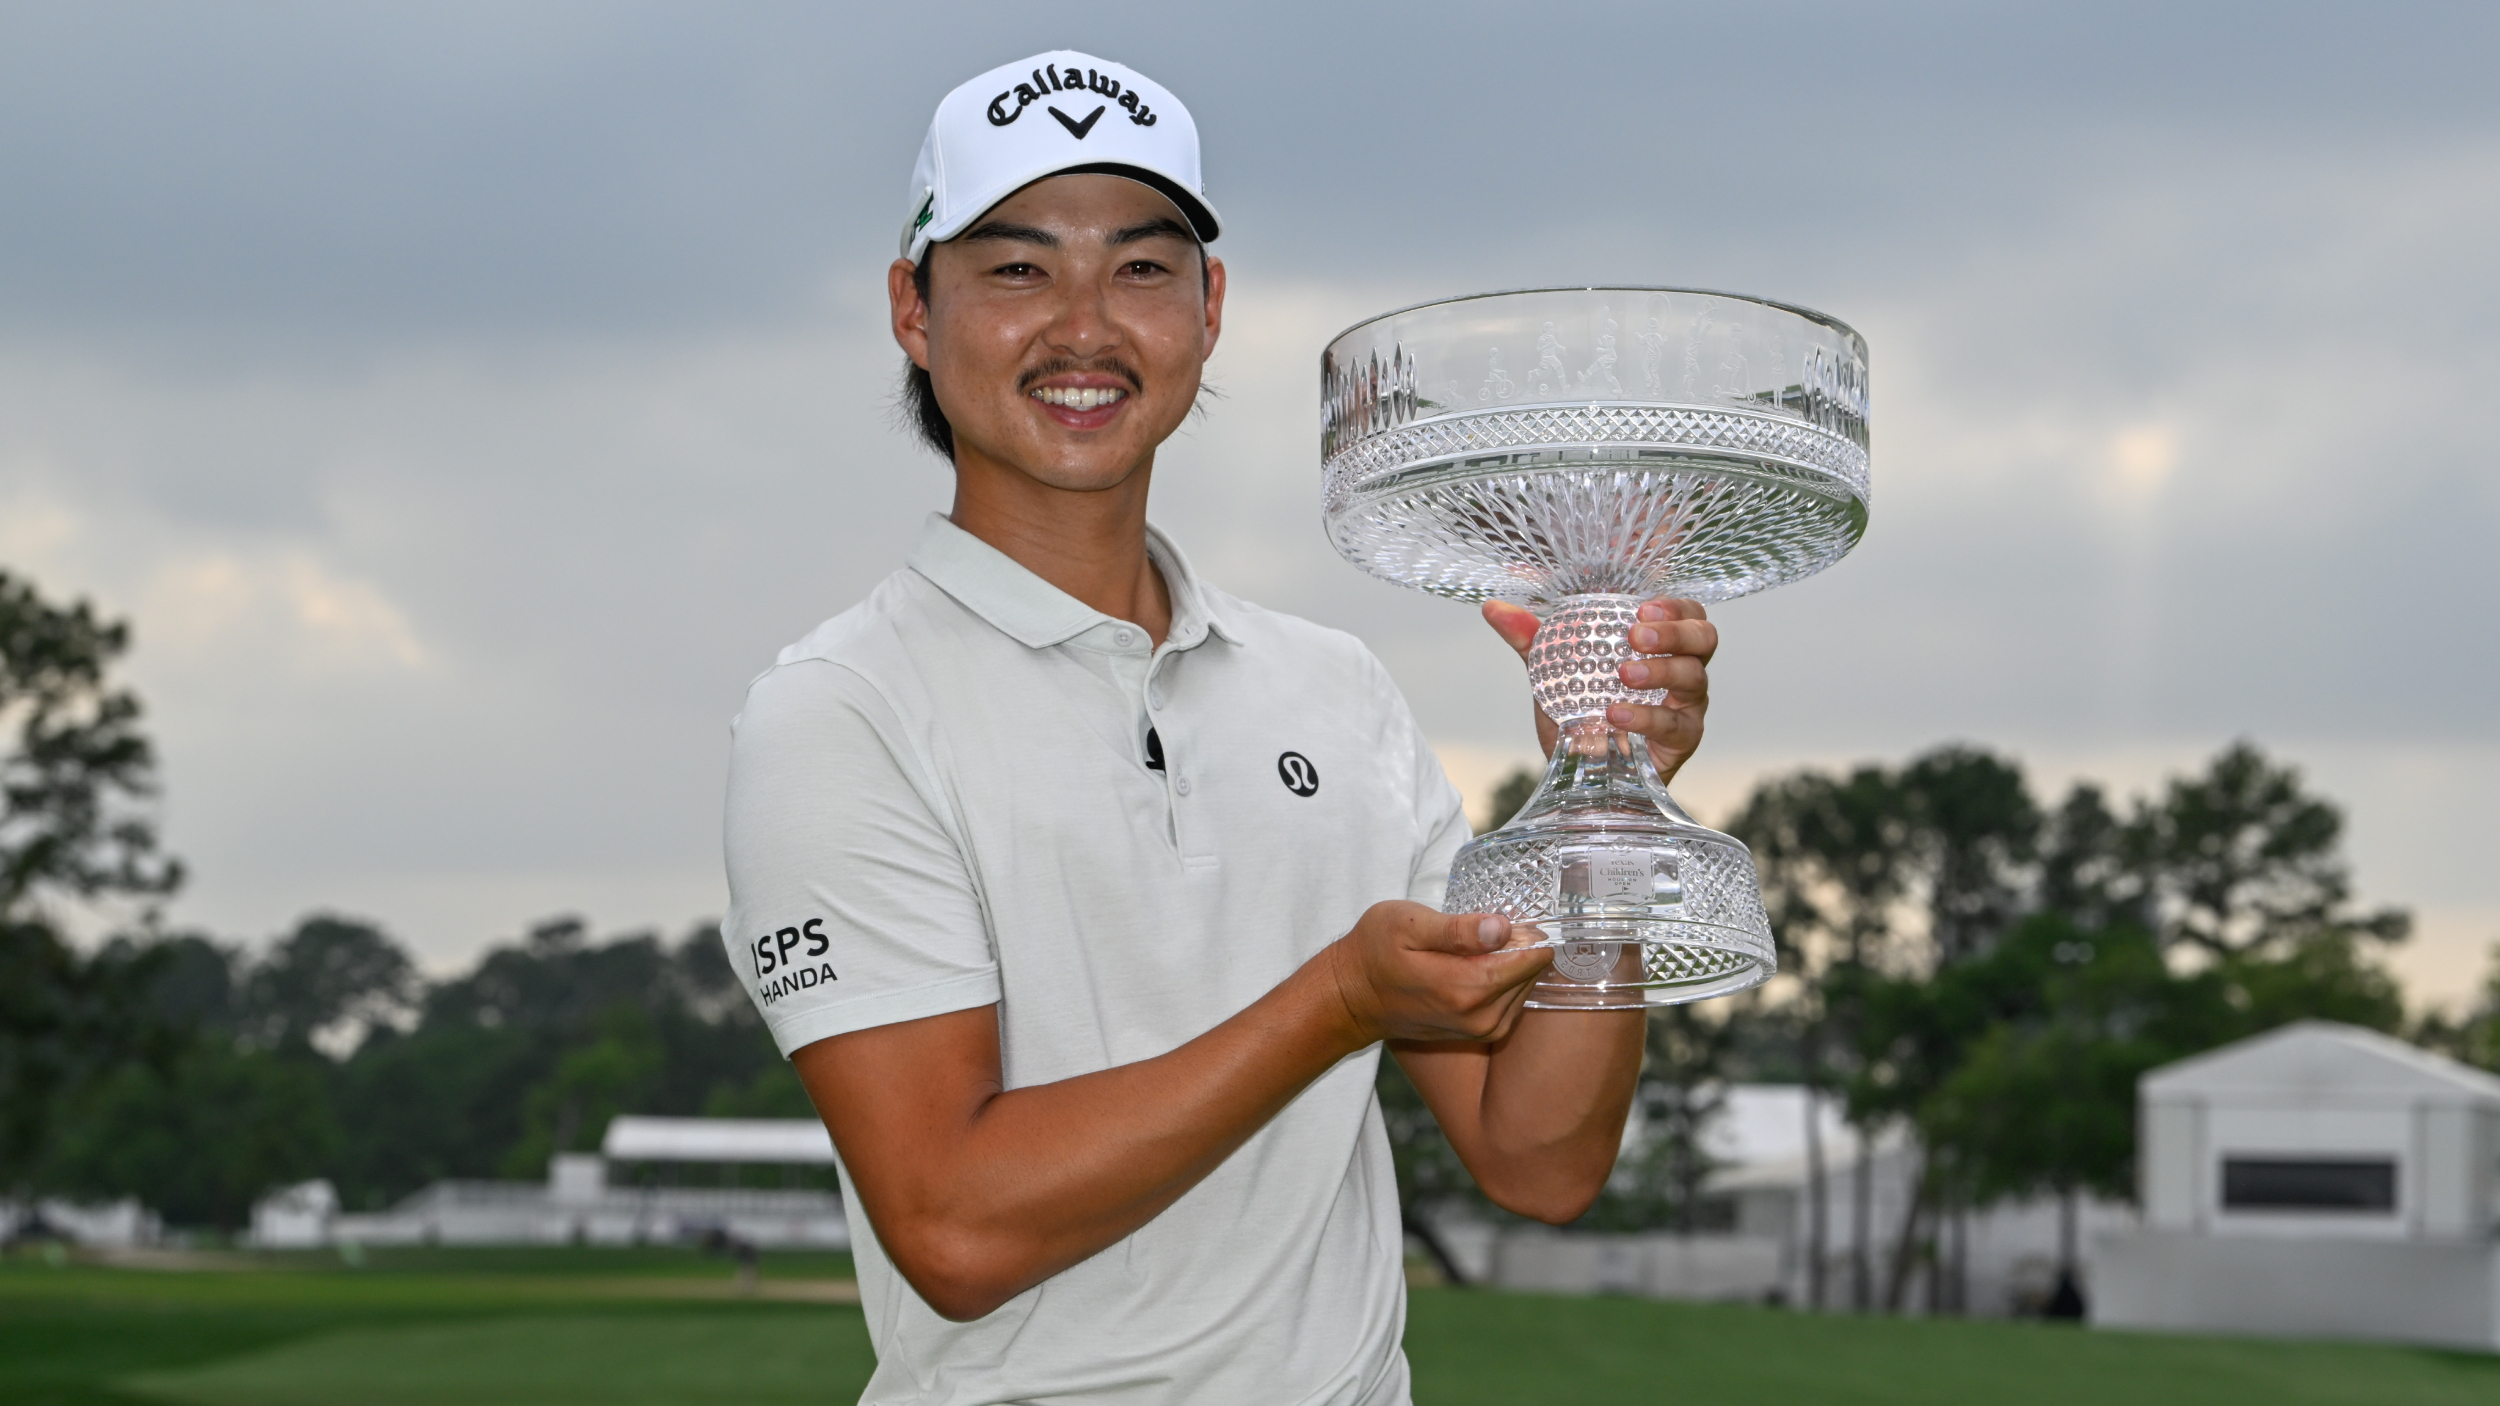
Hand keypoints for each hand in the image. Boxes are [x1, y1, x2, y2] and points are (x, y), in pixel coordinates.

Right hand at [1326, 901, 1550, 1045]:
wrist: (1352, 996)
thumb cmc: (1375, 952)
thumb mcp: (1408, 925)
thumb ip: (1457, 929)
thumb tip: (1502, 928)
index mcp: (1464, 987)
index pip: (1526, 959)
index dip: (1529, 933)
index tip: (1518, 915)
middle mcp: (1478, 1016)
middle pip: (1528, 975)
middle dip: (1522, 948)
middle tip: (1494, 924)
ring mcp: (1479, 1029)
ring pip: (1523, 990)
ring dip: (1515, 965)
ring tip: (1486, 942)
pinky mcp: (1478, 1033)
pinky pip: (1512, 1003)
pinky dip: (1508, 982)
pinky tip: (1486, 963)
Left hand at [1482, 597, 1715, 785]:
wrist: (1582, 777)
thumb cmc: (1580, 716)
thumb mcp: (1554, 676)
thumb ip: (1531, 641)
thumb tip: (1494, 608)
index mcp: (1657, 646)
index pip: (1685, 612)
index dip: (1672, 604)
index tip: (1640, 606)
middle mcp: (1681, 670)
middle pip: (1705, 637)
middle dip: (1675, 631)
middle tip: (1636, 636)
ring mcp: (1686, 705)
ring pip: (1695, 676)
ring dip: (1661, 670)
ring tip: (1624, 674)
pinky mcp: (1683, 739)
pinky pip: (1674, 724)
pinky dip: (1645, 717)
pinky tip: (1614, 715)